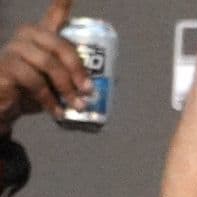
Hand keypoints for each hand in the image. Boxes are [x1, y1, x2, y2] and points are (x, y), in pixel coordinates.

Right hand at [0, 0, 90, 131]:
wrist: (6, 106)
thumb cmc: (34, 91)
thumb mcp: (58, 82)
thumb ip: (75, 77)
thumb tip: (111, 81)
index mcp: (43, 37)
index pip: (54, 16)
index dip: (62, 4)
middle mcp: (27, 37)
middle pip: (59, 44)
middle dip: (78, 69)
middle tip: (89, 91)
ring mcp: (14, 49)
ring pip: (47, 64)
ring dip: (67, 87)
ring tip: (78, 105)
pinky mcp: (6, 67)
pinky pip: (34, 81)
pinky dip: (50, 99)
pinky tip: (57, 111)